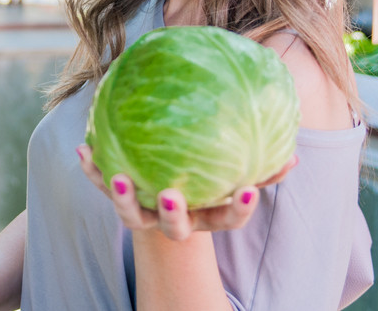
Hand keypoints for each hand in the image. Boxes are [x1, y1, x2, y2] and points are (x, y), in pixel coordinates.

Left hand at [77, 144, 296, 240]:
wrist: (162, 191)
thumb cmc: (205, 177)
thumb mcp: (232, 173)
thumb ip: (260, 167)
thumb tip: (293, 153)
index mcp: (205, 215)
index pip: (227, 219)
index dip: (238, 209)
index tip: (248, 192)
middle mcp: (174, 219)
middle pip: (174, 228)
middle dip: (172, 215)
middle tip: (171, 196)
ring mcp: (143, 212)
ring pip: (131, 216)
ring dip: (122, 198)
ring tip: (118, 176)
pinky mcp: (118, 197)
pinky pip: (101, 185)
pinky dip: (92, 169)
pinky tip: (83, 149)